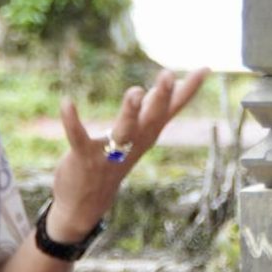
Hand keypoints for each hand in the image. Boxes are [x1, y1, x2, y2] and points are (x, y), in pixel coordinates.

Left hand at [48, 68, 209, 241]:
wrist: (86, 203)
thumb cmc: (114, 160)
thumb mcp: (139, 135)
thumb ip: (154, 108)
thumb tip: (174, 81)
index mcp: (147, 134)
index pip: (172, 109)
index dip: (188, 89)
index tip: (204, 68)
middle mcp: (134, 142)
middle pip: (153, 117)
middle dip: (161, 96)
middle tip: (168, 74)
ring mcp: (110, 151)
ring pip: (124, 129)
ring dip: (130, 111)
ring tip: (135, 92)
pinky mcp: (85, 156)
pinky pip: (78, 137)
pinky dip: (72, 121)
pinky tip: (67, 102)